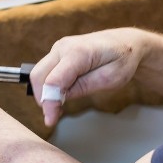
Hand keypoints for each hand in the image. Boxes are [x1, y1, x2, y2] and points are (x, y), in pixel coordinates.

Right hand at [30, 28, 145, 126]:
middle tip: (54, 115)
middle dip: (42, 98)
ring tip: (59, 107)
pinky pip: (45, 71)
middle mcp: (63, 47)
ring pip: (38, 74)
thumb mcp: (111, 78)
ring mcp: (58, 48)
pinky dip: (47, 86)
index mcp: (78, 52)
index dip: (49, 103)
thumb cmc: (123, 59)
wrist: (125, 41)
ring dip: (44, 93)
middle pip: (38, 76)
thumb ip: (83, 87)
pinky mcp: (57, 53)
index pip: (53, 80)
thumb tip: (59, 97)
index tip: (50, 121)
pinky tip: (60, 96)